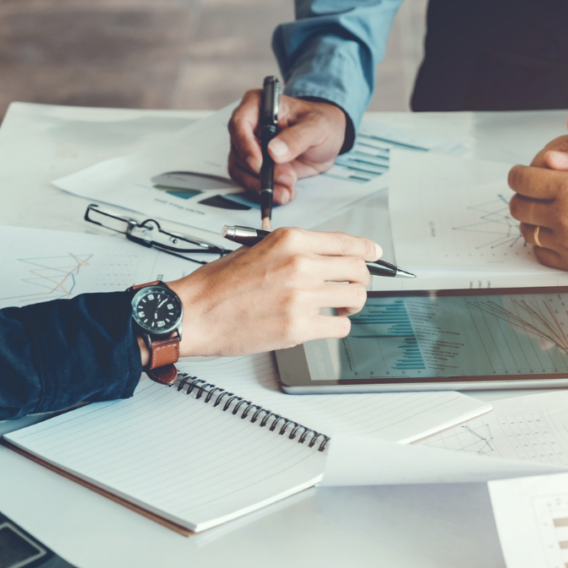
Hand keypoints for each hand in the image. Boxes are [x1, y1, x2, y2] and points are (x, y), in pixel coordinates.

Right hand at [165, 228, 377, 356]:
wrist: (193, 312)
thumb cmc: (218, 284)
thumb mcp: (258, 248)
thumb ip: (294, 251)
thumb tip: (326, 258)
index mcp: (291, 240)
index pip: (346, 242)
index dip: (367, 250)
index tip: (374, 255)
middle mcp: (301, 264)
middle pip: (358, 270)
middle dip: (360, 281)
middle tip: (351, 289)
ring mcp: (302, 297)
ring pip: (355, 299)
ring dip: (350, 306)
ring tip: (336, 309)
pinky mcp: (298, 327)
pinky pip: (340, 327)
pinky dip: (336, 327)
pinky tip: (322, 325)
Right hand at [227, 90, 347, 204]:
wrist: (329, 140)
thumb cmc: (322, 123)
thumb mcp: (317, 126)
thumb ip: (297, 137)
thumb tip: (274, 151)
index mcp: (259, 105)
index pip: (239, 123)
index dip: (245, 146)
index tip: (259, 164)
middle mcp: (250, 126)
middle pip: (239, 152)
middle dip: (260, 172)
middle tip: (286, 178)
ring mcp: (251, 148)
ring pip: (242, 171)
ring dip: (262, 185)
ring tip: (286, 190)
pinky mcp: (257, 167)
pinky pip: (252, 182)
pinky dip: (267, 191)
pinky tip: (285, 193)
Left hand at [508, 117, 567, 284]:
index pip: (522, 180)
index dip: (517, 174)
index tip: (521, 173)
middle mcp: (564, 218)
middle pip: (519, 207)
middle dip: (521, 196)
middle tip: (530, 192)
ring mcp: (567, 244)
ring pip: (527, 232)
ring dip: (529, 220)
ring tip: (541, 213)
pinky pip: (542, 254)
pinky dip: (540, 244)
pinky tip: (551, 235)